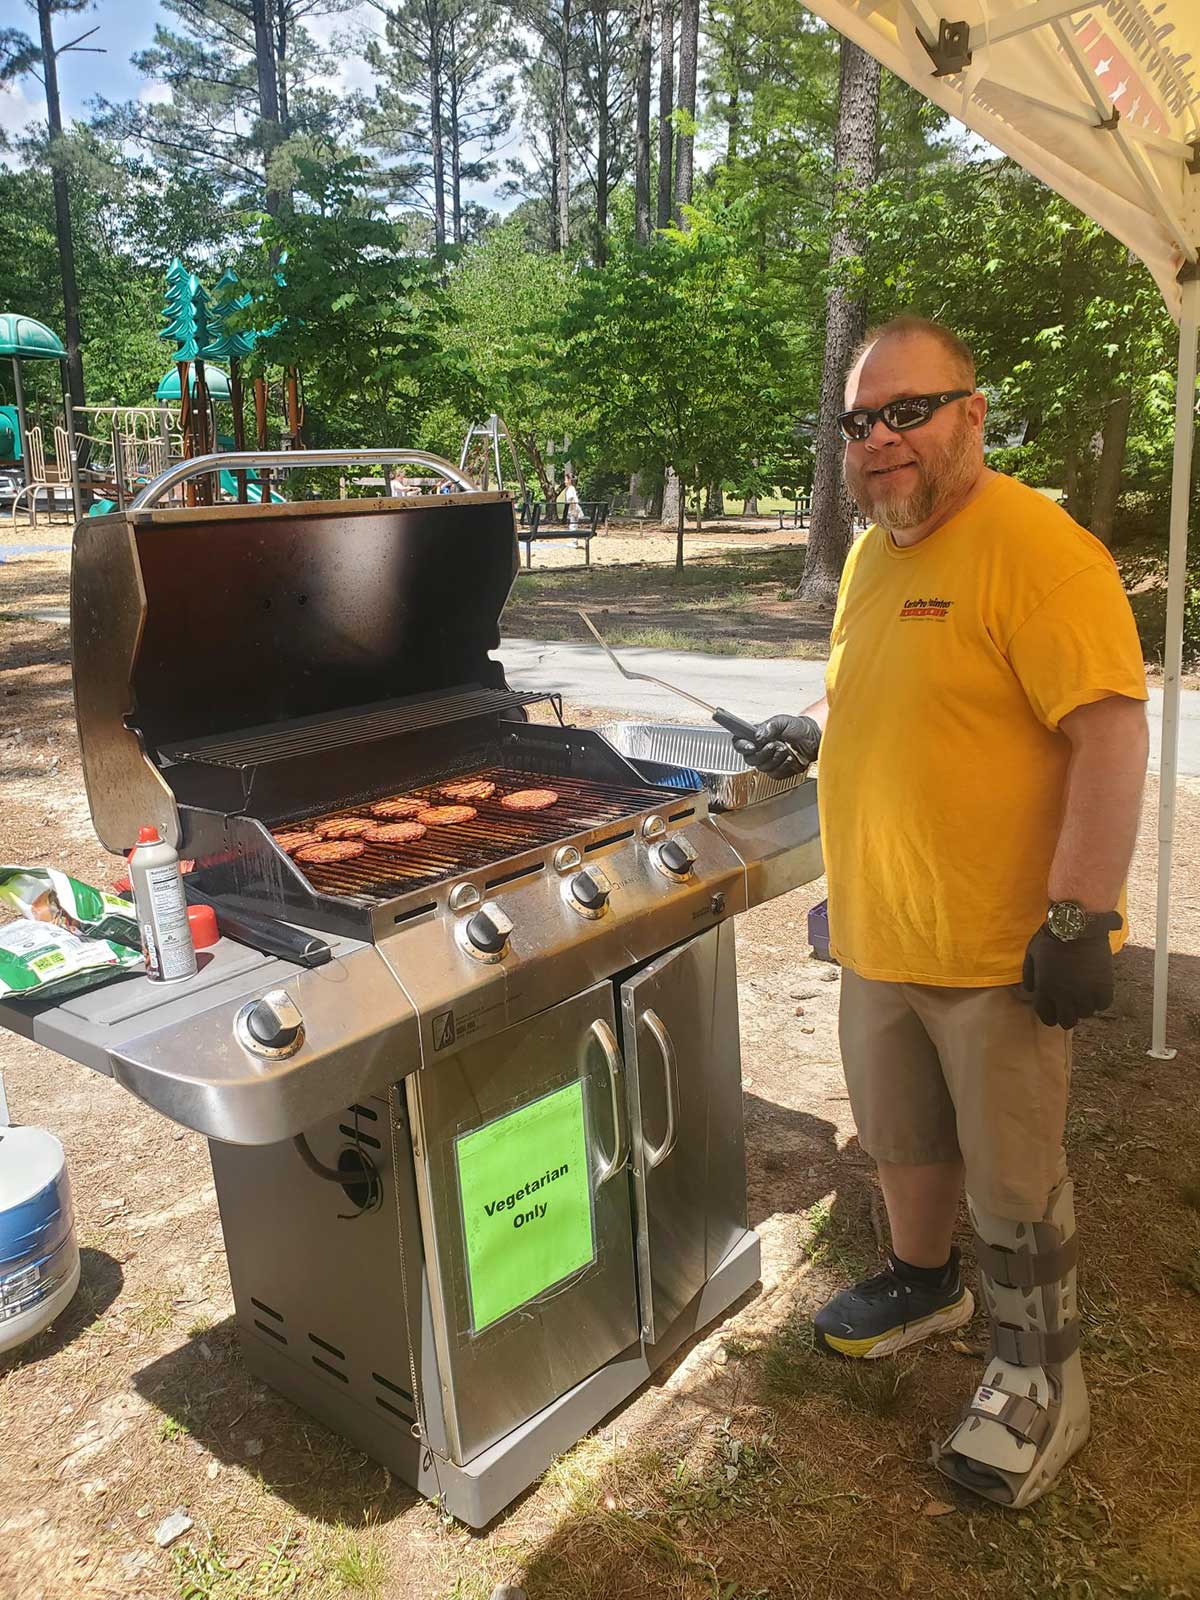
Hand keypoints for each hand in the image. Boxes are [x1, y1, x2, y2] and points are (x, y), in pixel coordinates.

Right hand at [732, 713, 821, 777]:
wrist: (813, 738)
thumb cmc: (798, 728)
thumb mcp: (783, 721)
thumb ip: (769, 726)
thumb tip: (758, 735)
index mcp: (756, 737)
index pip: (739, 743)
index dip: (742, 746)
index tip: (752, 746)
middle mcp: (759, 750)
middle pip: (750, 759)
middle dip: (764, 753)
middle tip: (776, 745)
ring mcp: (768, 762)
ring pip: (763, 767)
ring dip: (777, 758)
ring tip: (786, 749)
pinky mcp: (778, 771)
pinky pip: (775, 774)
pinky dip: (785, 766)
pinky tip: (790, 758)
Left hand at [1021, 914, 1121, 1028]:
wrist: (1077, 925)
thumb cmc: (1050, 937)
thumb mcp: (1031, 954)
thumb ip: (1029, 976)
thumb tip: (1031, 992)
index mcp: (1045, 989)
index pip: (1046, 1016)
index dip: (1049, 1016)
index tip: (1053, 1011)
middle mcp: (1065, 996)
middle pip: (1067, 1021)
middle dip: (1066, 1015)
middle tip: (1069, 1005)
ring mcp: (1086, 992)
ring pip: (1086, 1013)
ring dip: (1083, 1006)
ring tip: (1082, 995)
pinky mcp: (1104, 985)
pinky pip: (1103, 1004)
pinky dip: (1099, 1000)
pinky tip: (1096, 990)